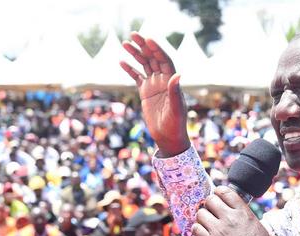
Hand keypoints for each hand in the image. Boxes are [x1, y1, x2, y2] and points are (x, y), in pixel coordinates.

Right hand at [120, 32, 188, 155]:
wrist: (168, 137)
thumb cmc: (176, 124)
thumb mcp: (176, 109)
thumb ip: (175, 92)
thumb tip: (177, 74)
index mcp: (172, 81)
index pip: (164, 60)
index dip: (156, 50)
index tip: (148, 40)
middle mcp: (163, 80)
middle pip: (153, 58)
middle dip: (143, 46)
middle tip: (133, 34)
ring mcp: (154, 85)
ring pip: (144, 65)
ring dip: (136, 54)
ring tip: (125, 43)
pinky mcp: (145, 93)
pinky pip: (137, 77)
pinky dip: (130, 69)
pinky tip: (122, 61)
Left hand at [191, 186, 278, 235]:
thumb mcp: (258, 227)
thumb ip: (244, 216)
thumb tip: (235, 211)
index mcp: (243, 212)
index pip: (225, 191)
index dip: (219, 193)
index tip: (219, 199)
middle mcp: (230, 218)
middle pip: (210, 200)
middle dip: (210, 205)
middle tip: (213, 213)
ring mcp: (218, 231)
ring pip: (200, 213)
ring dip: (203, 218)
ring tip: (209, 225)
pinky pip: (196, 229)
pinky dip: (198, 230)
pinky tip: (204, 235)